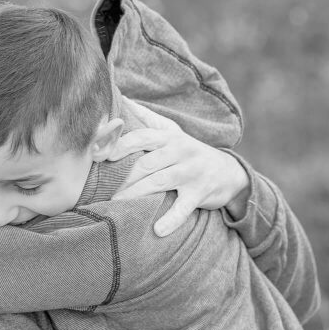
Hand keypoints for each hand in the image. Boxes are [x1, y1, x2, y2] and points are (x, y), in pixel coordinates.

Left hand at [109, 102, 249, 236]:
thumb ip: (147, 118)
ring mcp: (191, 173)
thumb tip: (121, 99)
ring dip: (135, 195)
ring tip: (114, 205)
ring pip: (158, 183)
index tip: (101, 155)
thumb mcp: (173, 131)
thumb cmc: (189, 152)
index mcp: (169, 137)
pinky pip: (183, 208)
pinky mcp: (200, 193)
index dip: (120, 145)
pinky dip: (171, 220)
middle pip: (146, 162)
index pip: (141, 136)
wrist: (228, 172)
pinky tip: (158, 230)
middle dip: (122, 177)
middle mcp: (180, 151)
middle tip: (100, 189)